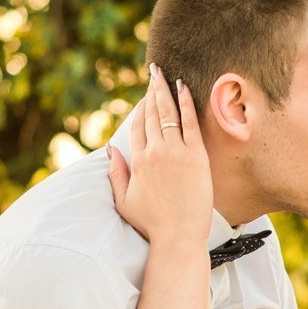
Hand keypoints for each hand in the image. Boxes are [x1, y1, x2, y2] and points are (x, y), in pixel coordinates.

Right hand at [106, 67, 211, 252]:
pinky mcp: (196, 156)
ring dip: (165, 91)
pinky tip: (183, 87)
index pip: (136, 126)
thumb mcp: (124, 200)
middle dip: (151, 90)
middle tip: (153, 72)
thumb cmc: (151, 223)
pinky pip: (189, 122)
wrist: (178, 236)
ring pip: (168, 113)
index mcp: (138, 161)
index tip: (144, 95)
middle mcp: (155, 152)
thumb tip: (111, 149)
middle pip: (151, 114)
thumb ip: (116, 173)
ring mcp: (176, 152)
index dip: (139, 108)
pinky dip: (186, 103)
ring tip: (164, 74)